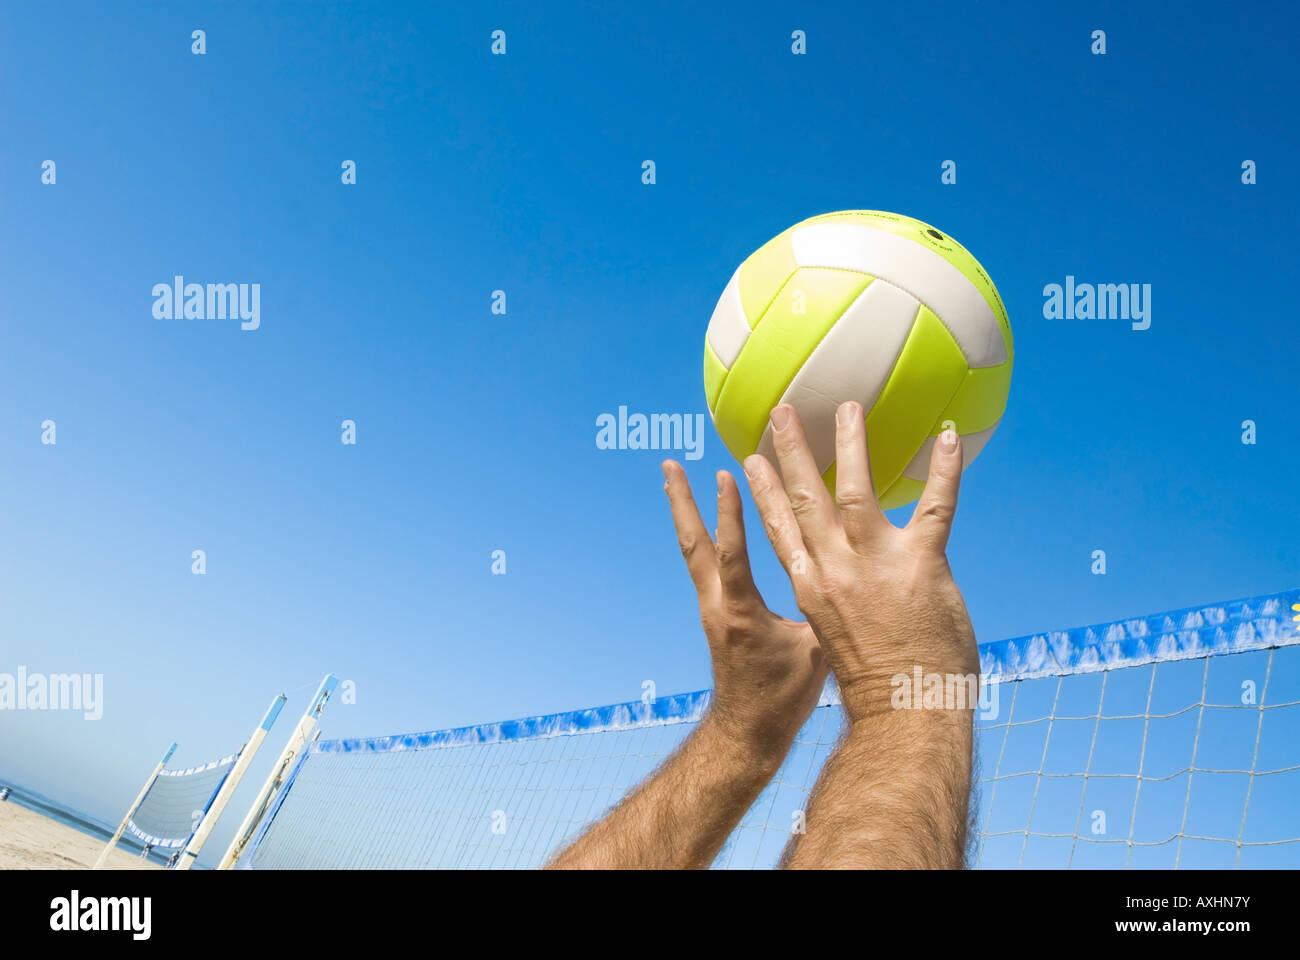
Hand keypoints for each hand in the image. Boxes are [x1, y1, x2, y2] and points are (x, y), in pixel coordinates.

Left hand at [662, 461, 827, 759]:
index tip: (727, 473)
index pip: (732, 554)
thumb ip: (830, 614)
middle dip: (683, 501)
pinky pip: (702, 565)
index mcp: (741, 612)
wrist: (747, 734)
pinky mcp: (714, 616)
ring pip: (692, 551)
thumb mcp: (814, 655)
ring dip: (684, 512)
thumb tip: (863, 579)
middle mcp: (717, 605)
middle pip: (693, 543)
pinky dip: (700, 536)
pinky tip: (701, 522)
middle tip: (669, 465)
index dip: (730, 514)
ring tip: (673, 478)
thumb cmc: (783, 698)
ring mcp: (711, 610)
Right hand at [741, 403, 977, 722]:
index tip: (749, 462)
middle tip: (781, 413)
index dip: (763, 492)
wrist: (905, 715)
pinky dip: (943, 471)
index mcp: (810, 586)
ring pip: (857, 491)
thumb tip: (839, 591)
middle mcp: (834, 569)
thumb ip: (833, 604)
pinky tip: (947, 438)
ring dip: (851, 444)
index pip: (778, 528)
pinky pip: (935, 507)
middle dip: (791, 451)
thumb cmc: (875, 688)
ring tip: (846, 408)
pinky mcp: (922, 566)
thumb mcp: (833, 640)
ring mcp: (877, 565)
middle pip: (805, 498)